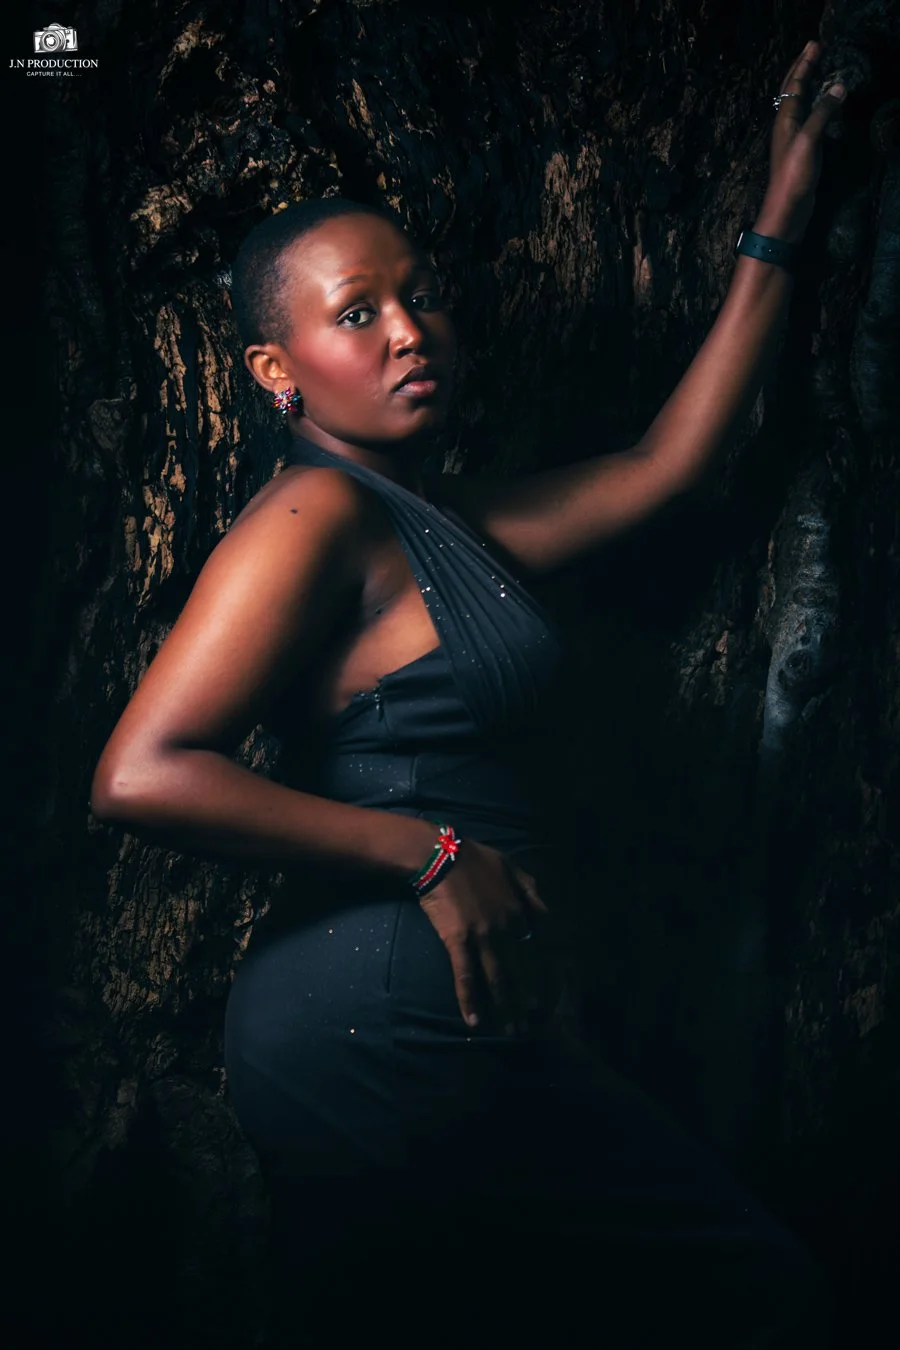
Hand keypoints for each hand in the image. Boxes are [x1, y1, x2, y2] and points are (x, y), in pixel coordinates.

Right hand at [418, 838, 548, 1032]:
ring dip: (505, 1007)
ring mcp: (483, 935)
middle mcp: (507, 927)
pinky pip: (466, 975)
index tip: (543, 1000)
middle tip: (528, 1025)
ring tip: (509, 1029)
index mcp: (521, 911)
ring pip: (498, 978)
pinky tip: (473, 1020)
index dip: (540, 979)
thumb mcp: (513, 868)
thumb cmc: (475, 859)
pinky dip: (470, 1000)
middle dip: (525, 1001)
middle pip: (520, 971)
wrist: (440, 855)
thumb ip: (531, 890)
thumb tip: (545, 910)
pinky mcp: (458, 940)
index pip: (537, 953)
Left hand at [757, 39, 846, 242]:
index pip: (795, 84)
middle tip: (814, 49)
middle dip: (802, 68)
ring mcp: (792, 138)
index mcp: (784, 120)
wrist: (786, 211)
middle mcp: (786, 125)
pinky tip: (819, 105)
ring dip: (806, 84)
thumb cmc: (793, 176)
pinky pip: (807, 118)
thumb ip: (822, 113)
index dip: (805, 63)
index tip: (815, 44)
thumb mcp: (809, 141)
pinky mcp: (801, 150)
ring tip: (816, 69)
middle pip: (792, 90)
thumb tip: (838, 86)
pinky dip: (814, 104)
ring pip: (799, 103)